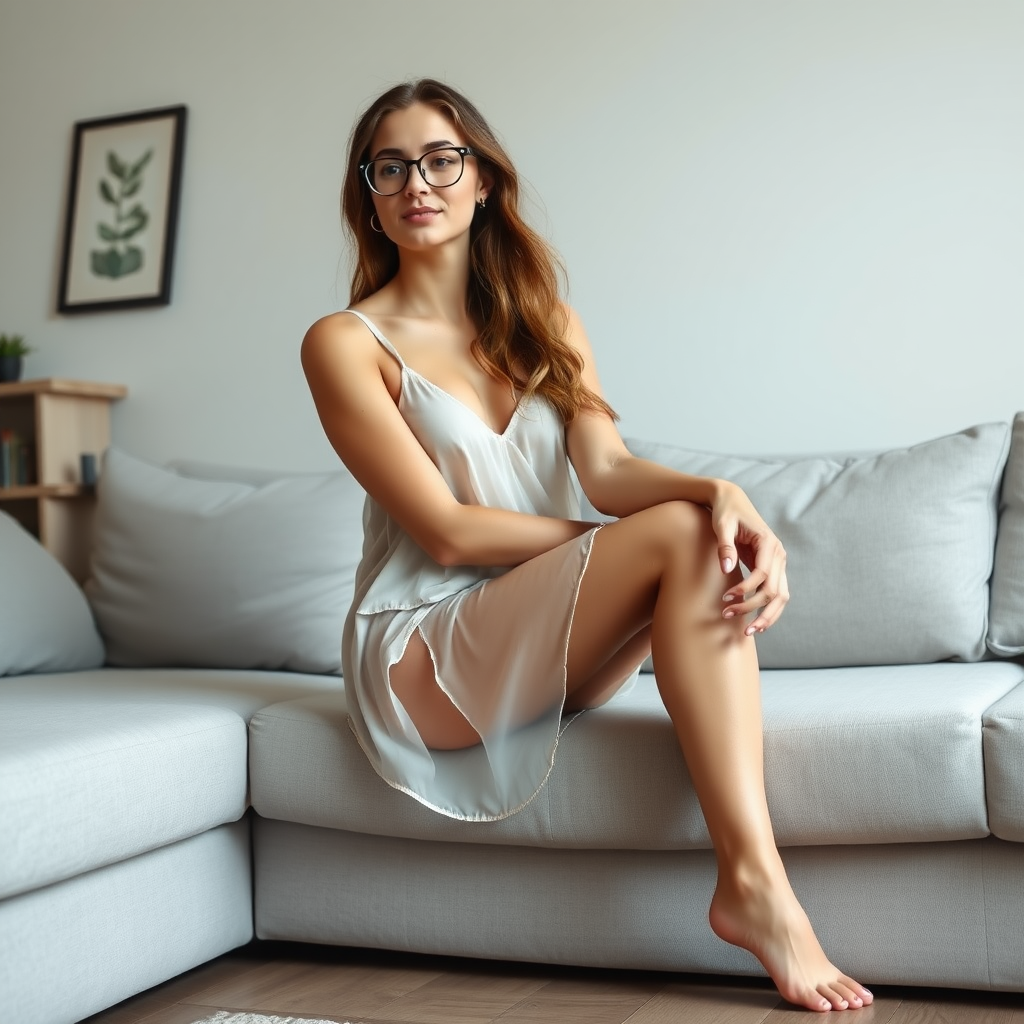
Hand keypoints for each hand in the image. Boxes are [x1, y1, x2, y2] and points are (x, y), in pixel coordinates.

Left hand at [710, 480, 788, 635]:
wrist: (732, 500)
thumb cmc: (725, 512)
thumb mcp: (721, 525)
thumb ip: (725, 546)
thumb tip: (726, 569)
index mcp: (768, 542)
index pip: (763, 574)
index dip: (745, 589)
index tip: (726, 598)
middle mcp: (779, 554)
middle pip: (775, 590)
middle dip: (754, 608)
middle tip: (729, 617)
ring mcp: (779, 562)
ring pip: (781, 596)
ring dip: (766, 616)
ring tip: (747, 632)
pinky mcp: (774, 568)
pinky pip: (777, 593)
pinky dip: (769, 610)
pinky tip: (756, 623)